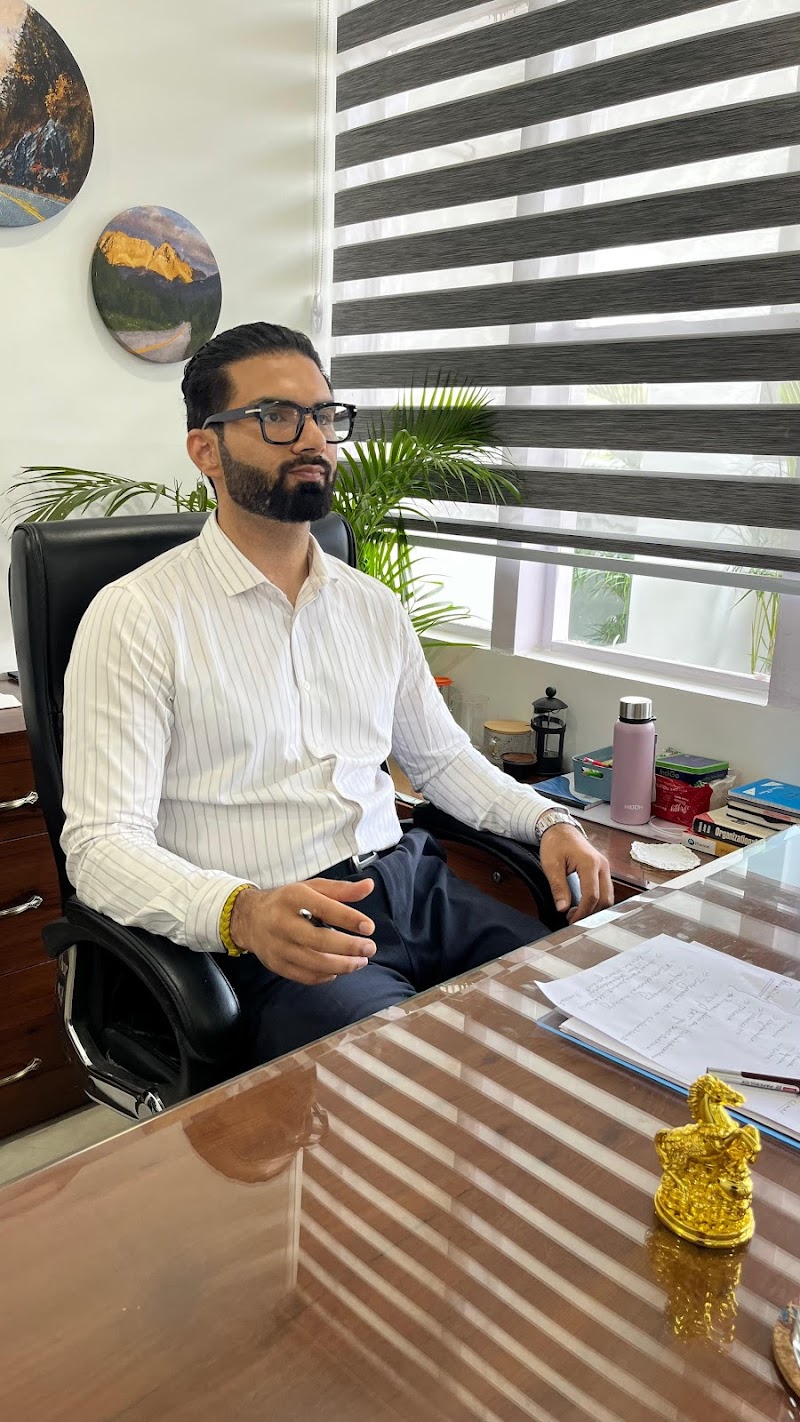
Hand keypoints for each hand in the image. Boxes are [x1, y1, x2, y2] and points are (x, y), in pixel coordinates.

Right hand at [230, 878, 376, 983]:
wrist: (249, 918)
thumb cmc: (286, 902)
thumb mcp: (311, 888)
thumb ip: (341, 889)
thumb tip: (368, 886)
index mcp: (292, 897)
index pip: (324, 908)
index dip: (348, 919)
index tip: (369, 927)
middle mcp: (282, 922)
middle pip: (319, 940)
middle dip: (349, 947)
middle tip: (369, 948)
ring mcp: (277, 946)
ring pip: (314, 962)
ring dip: (342, 965)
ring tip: (360, 961)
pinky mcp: (276, 964)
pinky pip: (305, 976)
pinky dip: (325, 976)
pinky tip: (338, 970)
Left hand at [537, 824, 613, 923]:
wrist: (560, 829)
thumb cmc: (556, 843)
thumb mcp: (551, 865)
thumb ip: (558, 887)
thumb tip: (563, 908)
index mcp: (589, 862)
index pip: (592, 895)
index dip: (583, 912)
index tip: (572, 920)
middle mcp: (602, 865)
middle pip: (605, 898)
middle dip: (591, 913)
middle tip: (574, 920)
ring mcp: (604, 867)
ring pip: (608, 896)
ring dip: (595, 908)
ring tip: (577, 913)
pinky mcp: (603, 870)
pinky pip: (605, 890)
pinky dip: (597, 901)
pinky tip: (583, 905)